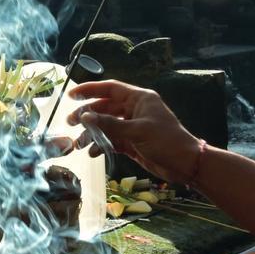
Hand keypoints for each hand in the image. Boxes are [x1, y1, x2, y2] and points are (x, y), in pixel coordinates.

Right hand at [67, 80, 199, 182]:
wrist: (185, 164)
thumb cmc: (166, 141)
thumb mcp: (137, 131)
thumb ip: (110, 124)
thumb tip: (85, 117)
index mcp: (139, 98)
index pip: (110, 89)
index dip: (90, 89)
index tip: (71, 94)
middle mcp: (134, 110)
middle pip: (105, 108)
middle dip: (87, 115)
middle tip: (69, 123)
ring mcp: (133, 126)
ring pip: (107, 126)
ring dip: (92, 134)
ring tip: (78, 144)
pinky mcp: (132, 142)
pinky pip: (112, 140)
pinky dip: (101, 145)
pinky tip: (92, 153)